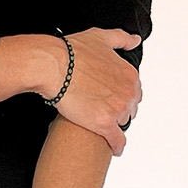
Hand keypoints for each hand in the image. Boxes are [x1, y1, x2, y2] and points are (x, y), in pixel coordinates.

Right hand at [51, 28, 142, 153]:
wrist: (53, 65)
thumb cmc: (72, 52)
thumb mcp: (101, 37)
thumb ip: (122, 39)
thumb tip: (134, 40)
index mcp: (129, 74)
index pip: (133, 91)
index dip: (120, 94)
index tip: (111, 97)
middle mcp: (128, 91)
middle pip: (129, 108)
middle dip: (118, 109)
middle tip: (102, 109)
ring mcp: (117, 109)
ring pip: (122, 123)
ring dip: (114, 124)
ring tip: (100, 124)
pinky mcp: (104, 124)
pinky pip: (117, 140)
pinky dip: (116, 146)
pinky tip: (114, 149)